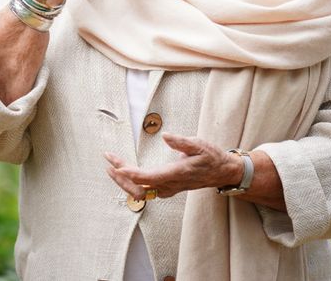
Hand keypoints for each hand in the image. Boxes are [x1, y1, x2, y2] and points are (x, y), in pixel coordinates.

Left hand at [104, 132, 243, 199]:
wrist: (222, 172)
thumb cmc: (211, 157)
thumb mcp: (199, 144)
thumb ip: (182, 142)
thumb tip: (165, 136)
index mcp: (176, 173)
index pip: (148, 178)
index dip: (131, 174)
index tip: (117, 166)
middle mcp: (170, 185)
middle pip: (139, 189)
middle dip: (121, 178)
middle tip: (108, 162)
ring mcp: (168, 189)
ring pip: (140, 193)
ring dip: (124, 181)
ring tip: (111, 167)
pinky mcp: (167, 189)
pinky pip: (145, 191)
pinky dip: (132, 183)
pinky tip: (124, 173)